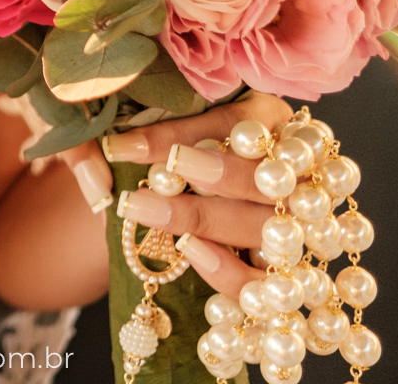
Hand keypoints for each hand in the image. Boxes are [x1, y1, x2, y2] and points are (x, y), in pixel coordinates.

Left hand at [101, 92, 293, 298]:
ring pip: (267, 224)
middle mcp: (296, 168)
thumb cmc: (163, 154)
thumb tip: (97, 167)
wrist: (179, 201)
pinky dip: (230, 269)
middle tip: (148, 178)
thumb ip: (105, 138)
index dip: (177, 134)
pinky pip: (267, 279)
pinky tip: (188, 249)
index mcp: (268, 118)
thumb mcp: (137, 131)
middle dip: (206, 174)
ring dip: (205, 218)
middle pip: (264, 172)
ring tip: (145, 210)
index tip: (121, 145)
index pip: (233, 122)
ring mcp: (300, 222)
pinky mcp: (287, 271)